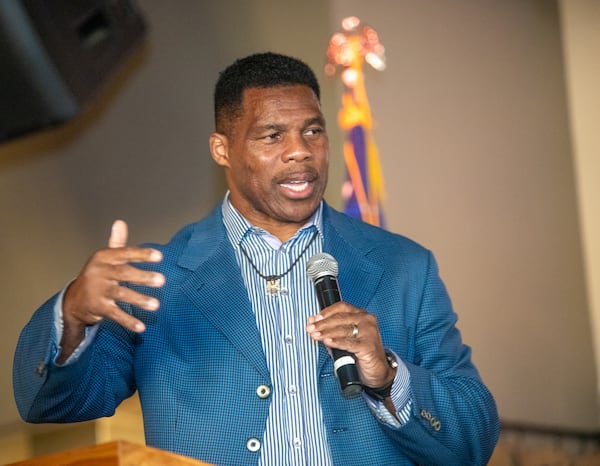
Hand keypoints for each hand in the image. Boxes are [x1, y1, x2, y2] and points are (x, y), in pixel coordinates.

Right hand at [62, 220, 164, 339]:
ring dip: (139, 300)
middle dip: (143, 278)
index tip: (159, 256)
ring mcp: (98, 291)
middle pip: (124, 274)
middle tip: (162, 281)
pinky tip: (141, 327)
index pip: (124, 254)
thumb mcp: (105, 258)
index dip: (141, 254)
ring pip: (121, 295)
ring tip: (156, 305)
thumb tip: (120, 222)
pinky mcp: (98, 308)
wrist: (74, 300)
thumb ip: (117, 243)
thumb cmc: (97, 275)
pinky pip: (115, 315)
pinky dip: (128, 322)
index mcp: (104, 257)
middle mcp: (100, 272)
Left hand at [306, 302, 395, 388]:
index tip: (314, 318)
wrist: (377, 372)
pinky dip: (336, 342)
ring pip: (343, 330)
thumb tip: (314, 324)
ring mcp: (369, 332)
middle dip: (322, 323)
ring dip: (326, 332)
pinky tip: (327, 342)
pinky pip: (349, 343)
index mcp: (361, 315)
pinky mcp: (369, 346)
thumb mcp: (344, 340)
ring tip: (315, 335)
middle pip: (340, 318)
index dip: (326, 312)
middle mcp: (366, 321)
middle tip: (310, 328)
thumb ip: (330, 332)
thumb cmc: (362, 354)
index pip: (341, 307)